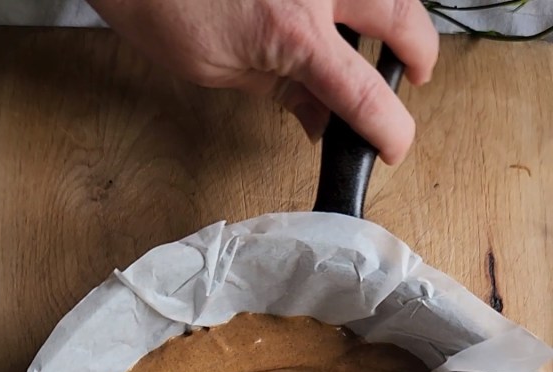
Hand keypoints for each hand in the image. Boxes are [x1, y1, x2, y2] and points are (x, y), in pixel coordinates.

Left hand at [88, 0, 438, 162]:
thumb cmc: (161, 6)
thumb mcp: (222, 69)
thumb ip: (281, 90)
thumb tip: (318, 115)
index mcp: (294, 35)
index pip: (363, 94)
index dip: (389, 129)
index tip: (394, 147)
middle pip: (401, 17)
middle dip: (419, 51)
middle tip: (415, 75)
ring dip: (394, 12)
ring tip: (384, 38)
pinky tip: (344, 13)